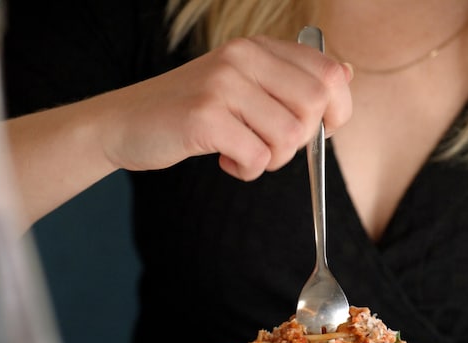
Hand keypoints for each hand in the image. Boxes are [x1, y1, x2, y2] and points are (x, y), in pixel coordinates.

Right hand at [92, 35, 353, 180]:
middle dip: (301, 140)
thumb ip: (290, 77)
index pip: (328, 73)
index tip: (319, 130)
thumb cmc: (187, 110)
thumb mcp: (241, 84)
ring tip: (243, 153)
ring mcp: (222, 85)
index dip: (337, 110)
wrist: (123, 123)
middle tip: (270, 147)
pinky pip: (257, 157)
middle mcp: (242, 58)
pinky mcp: (205, 117)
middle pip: (314, 106)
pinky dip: (246, 170)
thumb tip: (344, 73)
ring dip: (271, 160)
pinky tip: (225, 161)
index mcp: (256, 47)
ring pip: (288, 136)